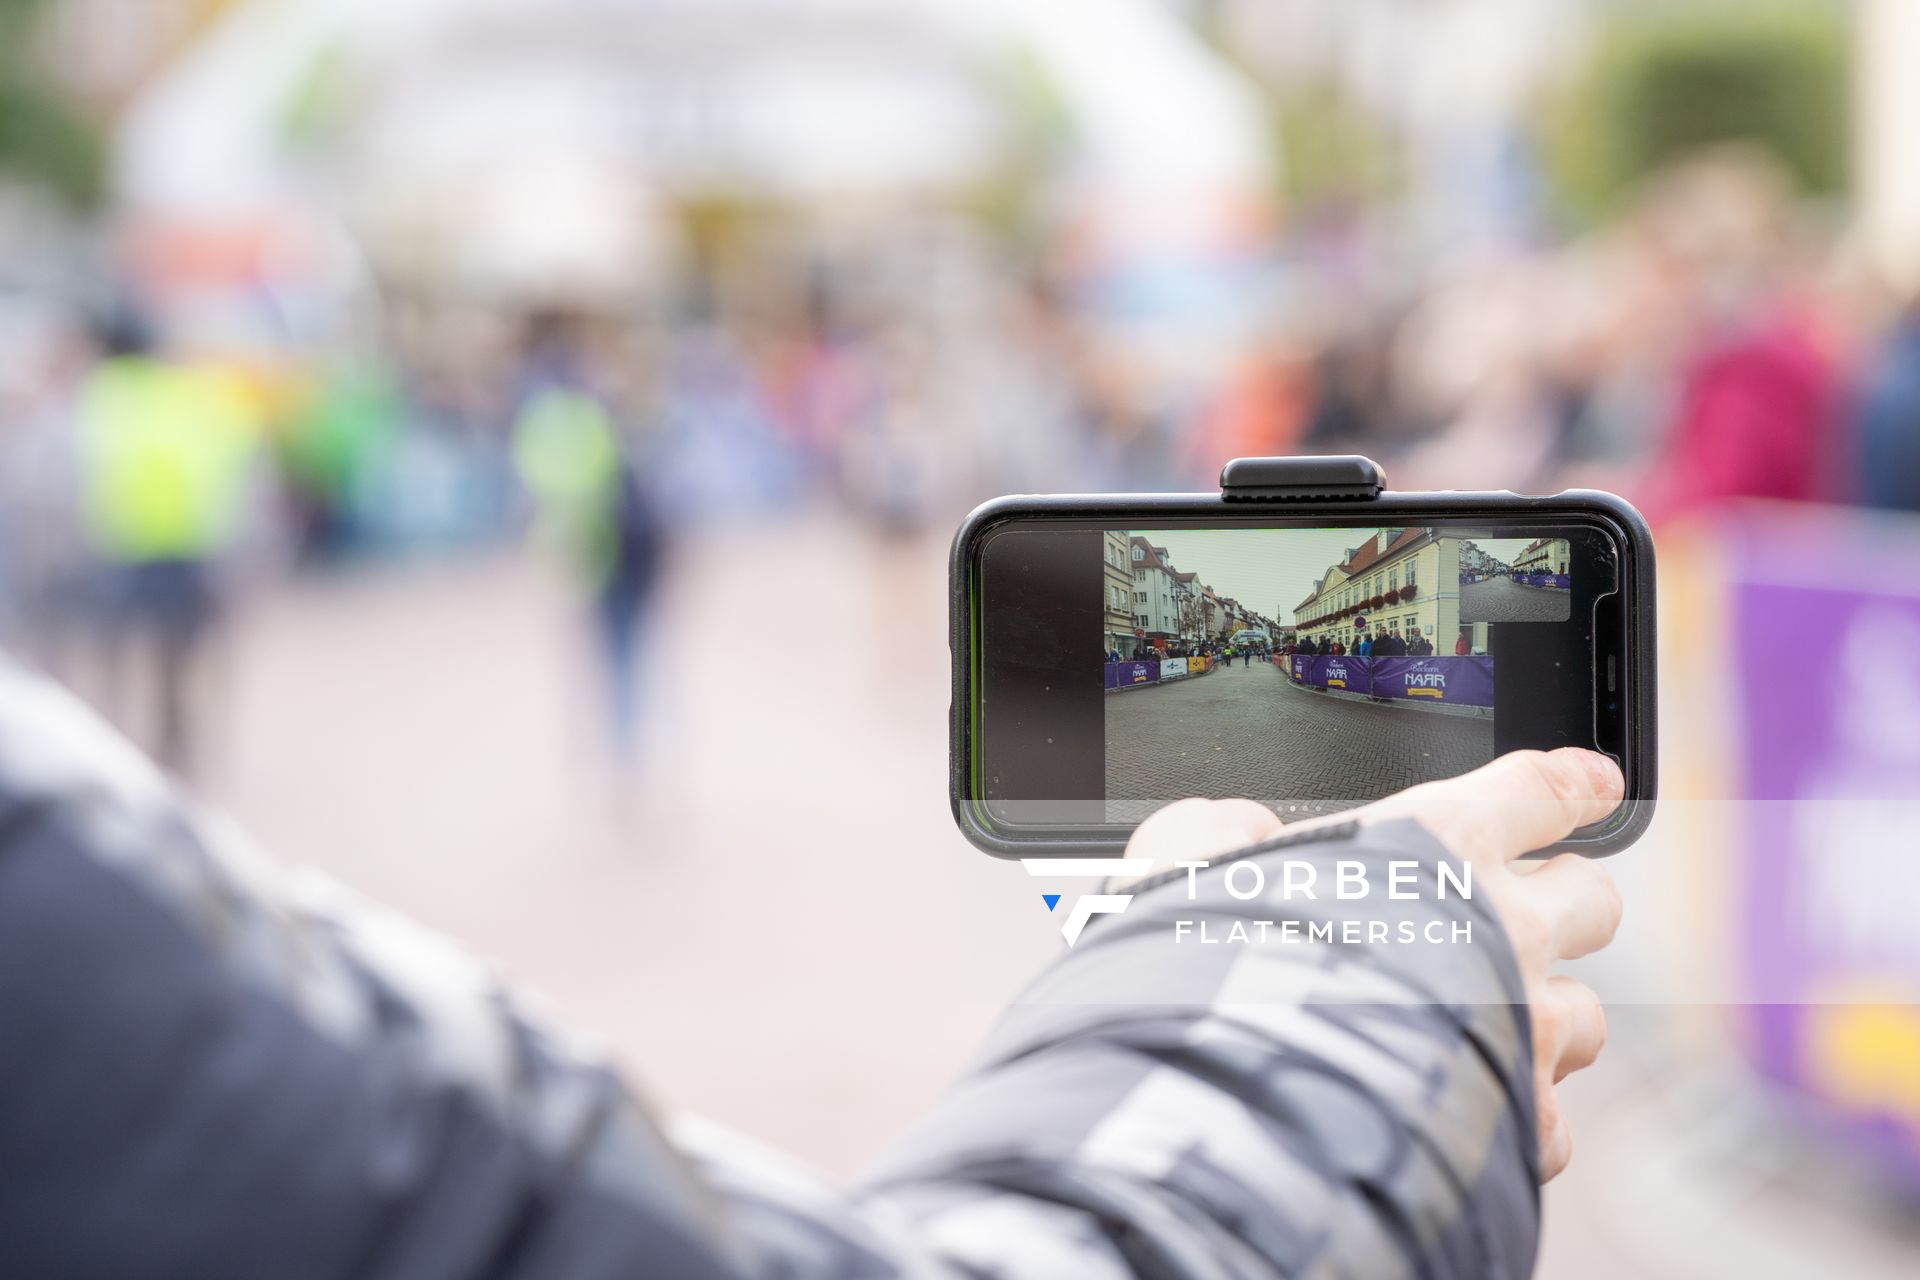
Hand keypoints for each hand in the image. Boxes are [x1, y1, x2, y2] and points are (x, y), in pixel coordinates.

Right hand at [1123, 747, 1623, 1181]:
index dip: (1570, 783)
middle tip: (1530, 914)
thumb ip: (1220, 831)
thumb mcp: (1190, 857)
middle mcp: (1504, 927)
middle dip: (1566, 903)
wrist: (1255, 1090)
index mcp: (1438, 842)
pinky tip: (1476, 1119)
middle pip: (1591, 899)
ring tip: (1496, 1031)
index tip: (1592, 785)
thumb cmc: (1221, 961)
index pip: (1537, 790)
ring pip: (1587, 1016)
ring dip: (1548, 1018)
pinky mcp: (1521, 1121)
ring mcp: (1526, 1027)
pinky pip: (1553, 1124)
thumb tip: (1230, 835)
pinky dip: (1520, 1121)